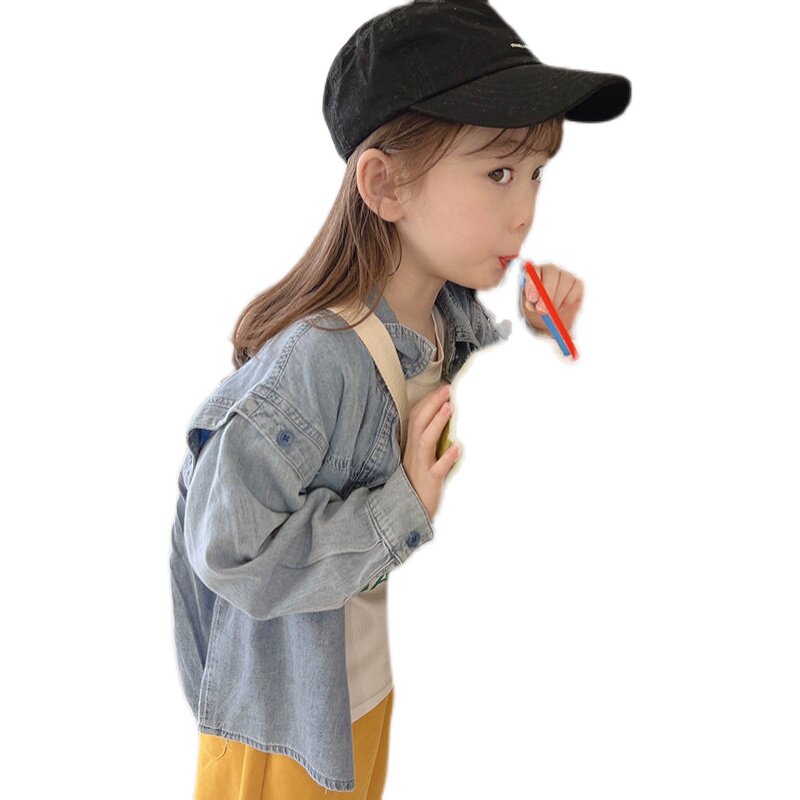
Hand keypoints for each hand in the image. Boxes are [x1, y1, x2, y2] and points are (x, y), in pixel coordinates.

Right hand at [401, 384, 459, 521]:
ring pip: (425, 442)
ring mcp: (420, 467)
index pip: (416, 418)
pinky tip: (457, 449)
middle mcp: (414, 454)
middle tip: (447, 390)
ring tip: (449, 408)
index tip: (441, 389)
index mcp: (412, 447)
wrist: (406, 514)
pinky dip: (447, 458)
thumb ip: (430, 443)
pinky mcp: (429, 482)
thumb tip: (446, 424)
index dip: (427, 402)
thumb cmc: (418, 485)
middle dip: (432, 404)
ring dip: (437, 423)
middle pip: (418, 423)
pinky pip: (437, 469)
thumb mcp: (421, 460)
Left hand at [521, 262, 583, 335]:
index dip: (533, 284)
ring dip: (557, 299)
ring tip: (551, 311)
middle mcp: (549, 270)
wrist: (549, 319)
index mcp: (533, 273)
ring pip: (565, 282)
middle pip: (551, 273)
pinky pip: (575, 289)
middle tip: (542, 310)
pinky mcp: (577, 283)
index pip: (533, 271)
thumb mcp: (528, 309)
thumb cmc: (536, 310)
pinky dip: (568, 301)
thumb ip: (529, 304)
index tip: (532, 299)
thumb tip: (530, 303)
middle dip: (547, 292)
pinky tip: (561, 307)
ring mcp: (564, 275)